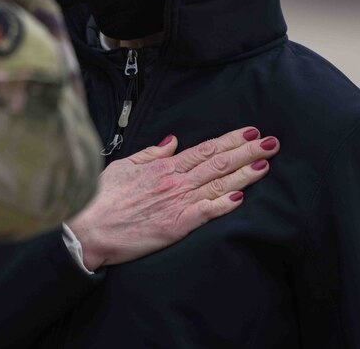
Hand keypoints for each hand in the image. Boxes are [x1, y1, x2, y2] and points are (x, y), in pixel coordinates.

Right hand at [67, 128, 279, 269]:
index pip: (204, 149)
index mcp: (163, 167)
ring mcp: (176, 202)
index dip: (230, 140)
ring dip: (244, 173)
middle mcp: (174, 181)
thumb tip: (172, 142)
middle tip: (271, 142)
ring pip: (217, 184)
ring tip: (266, 163)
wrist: (88, 226)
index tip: (250, 133)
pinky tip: (243, 196)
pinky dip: (225, 204)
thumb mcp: (124, 166)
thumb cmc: (102, 197)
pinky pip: (205, 212)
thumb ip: (151, 154)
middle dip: (247, 152)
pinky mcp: (176, 225)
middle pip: (217, 163)